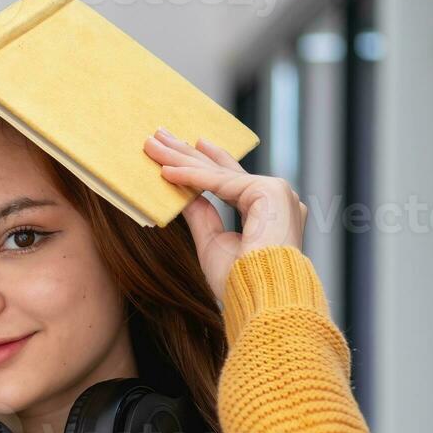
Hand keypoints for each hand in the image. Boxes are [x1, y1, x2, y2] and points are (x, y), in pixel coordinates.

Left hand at [143, 128, 307, 301]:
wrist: (261, 298)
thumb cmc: (240, 282)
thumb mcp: (213, 243)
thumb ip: (201, 215)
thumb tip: (183, 194)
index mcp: (270, 212)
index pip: (232, 182)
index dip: (206, 165)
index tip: (188, 147)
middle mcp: (278, 198)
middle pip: (222, 171)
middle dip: (187, 153)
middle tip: (161, 134)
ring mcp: (277, 192)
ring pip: (218, 172)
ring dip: (182, 158)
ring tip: (154, 143)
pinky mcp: (269, 191)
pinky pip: (219, 182)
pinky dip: (191, 177)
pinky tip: (166, 171)